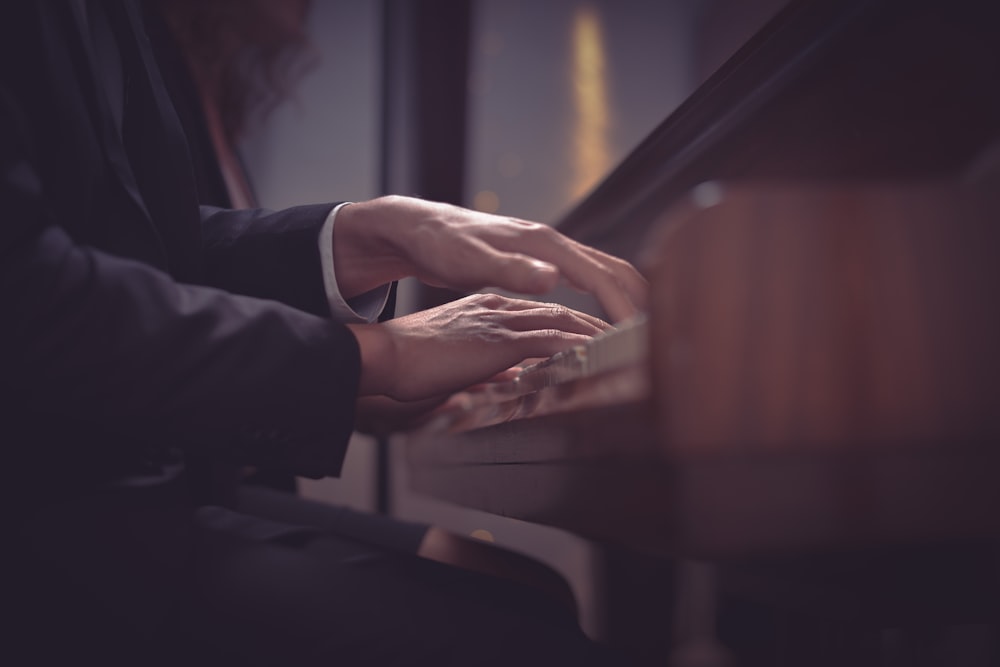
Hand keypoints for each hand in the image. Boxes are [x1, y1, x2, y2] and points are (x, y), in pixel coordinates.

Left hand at [333, 195, 647, 322]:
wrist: (420, 228)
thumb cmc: (442, 247)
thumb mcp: (471, 263)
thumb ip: (513, 272)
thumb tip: (555, 278)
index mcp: (544, 245)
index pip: (600, 278)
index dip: (623, 308)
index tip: (639, 339)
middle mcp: (553, 243)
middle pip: (614, 269)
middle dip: (640, 301)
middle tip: (658, 339)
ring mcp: (549, 249)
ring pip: (604, 270)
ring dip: (627, 297)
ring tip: (641, 332)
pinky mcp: (541, 258)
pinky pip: (588, 275)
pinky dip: (606, 294)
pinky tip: (605, 316)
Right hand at [346, 293, 609, 401]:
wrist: (385, 355)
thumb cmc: (412, 361)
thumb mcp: (457, 359)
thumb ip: (488, 364)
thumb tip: (511, 378)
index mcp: (489, 309)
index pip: (544, 310)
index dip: (576, 320)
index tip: (600, 331)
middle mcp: (499, 309)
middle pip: (562, 310)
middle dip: (598, 320)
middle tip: (628, 331)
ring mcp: (501, 321)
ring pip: (563, 320)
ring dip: (599, 330)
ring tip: (627, 341)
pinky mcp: (500, 341)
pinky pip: (551, 340)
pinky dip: (581, 345)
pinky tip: (603, 352)